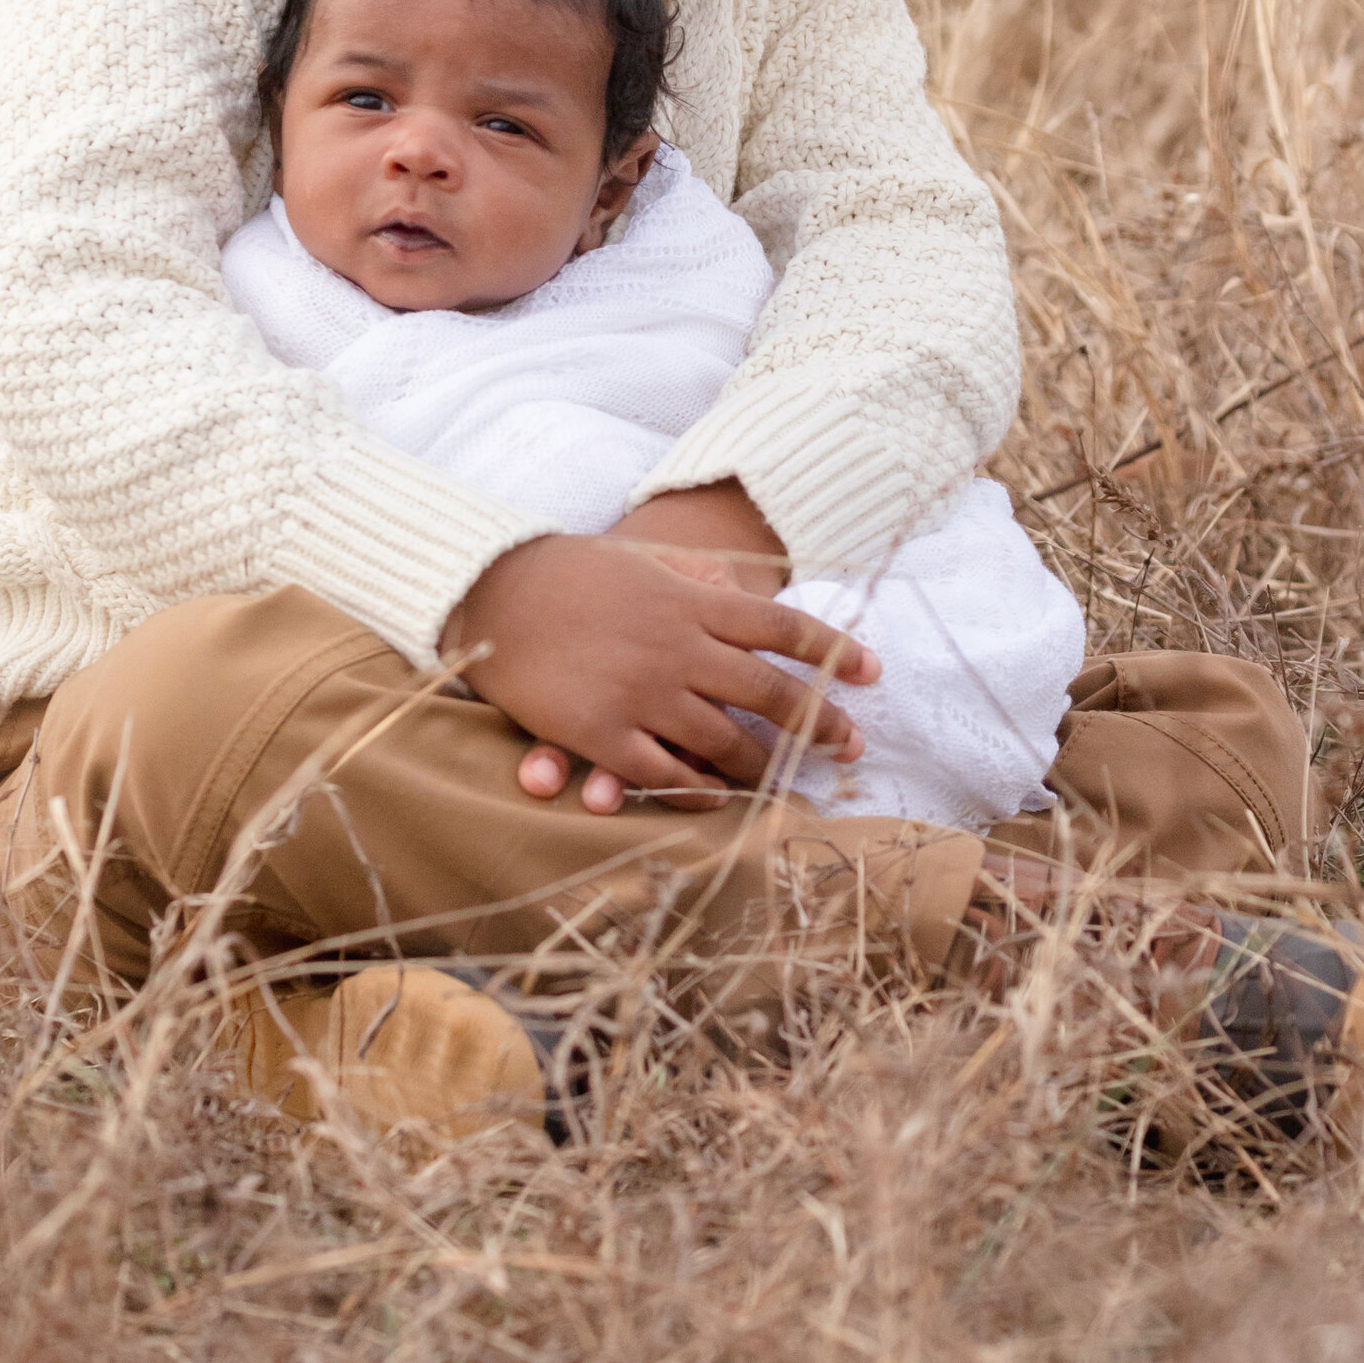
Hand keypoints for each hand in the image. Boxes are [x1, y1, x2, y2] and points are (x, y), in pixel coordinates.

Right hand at [443, 488, 876, 815]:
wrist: (491, 588)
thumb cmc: (565, 571)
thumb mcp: (641, 560)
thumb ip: (692, 577)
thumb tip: (736, 582)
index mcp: (692, 602)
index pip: (783, 627)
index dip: (834, 651)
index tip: (872, 673)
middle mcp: (679, 648)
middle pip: (769, 692)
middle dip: (820, 722)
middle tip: (852, 745)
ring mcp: (643, 693)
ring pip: (725, 743)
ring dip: (765, 768)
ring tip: (792, 785)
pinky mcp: (602, 731)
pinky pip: (665, 774)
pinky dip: (697, 792)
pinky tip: (717, 802)